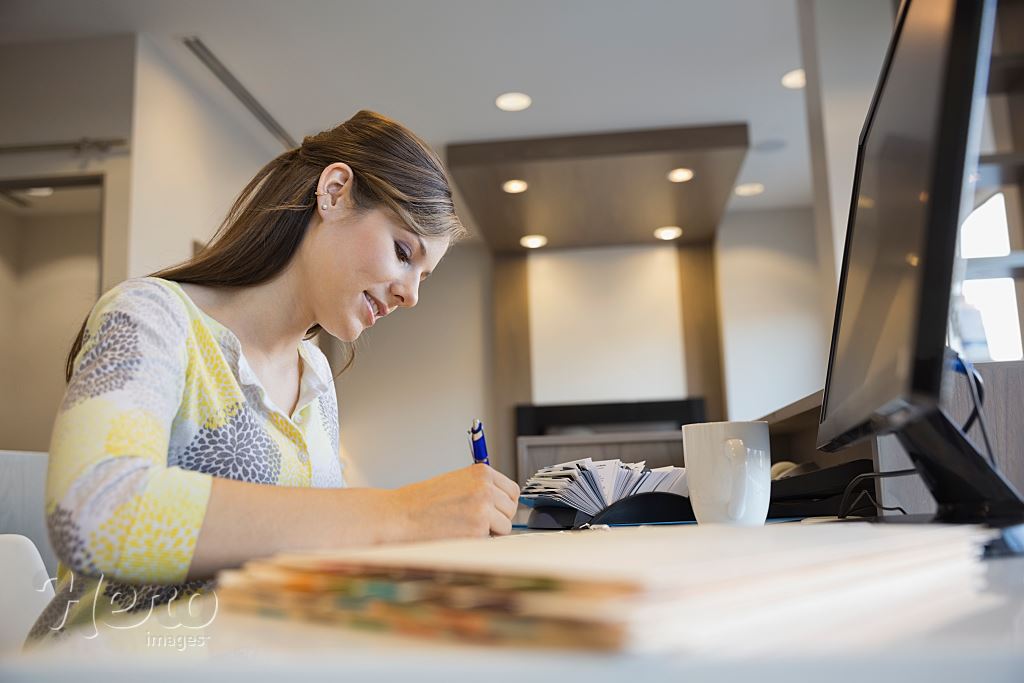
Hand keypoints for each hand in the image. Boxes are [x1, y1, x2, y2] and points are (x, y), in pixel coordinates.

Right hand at [393, 464, 520, 539]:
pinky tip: (458, 535)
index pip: (512, 490)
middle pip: (511, 509)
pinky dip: (478, 542)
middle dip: (498, 519)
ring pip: (505, 527)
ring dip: (490, 532)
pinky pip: (490, 541)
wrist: (399, 515)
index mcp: (481, 472)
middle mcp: (485, 488)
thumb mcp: (456, 482)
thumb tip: (501, 503)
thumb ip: (479, 488)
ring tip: (464, 528)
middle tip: (475, 522)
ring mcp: (483, 509)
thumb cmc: (421, 502)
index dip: (503, 504)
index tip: (494, 510)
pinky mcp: (477, 530)